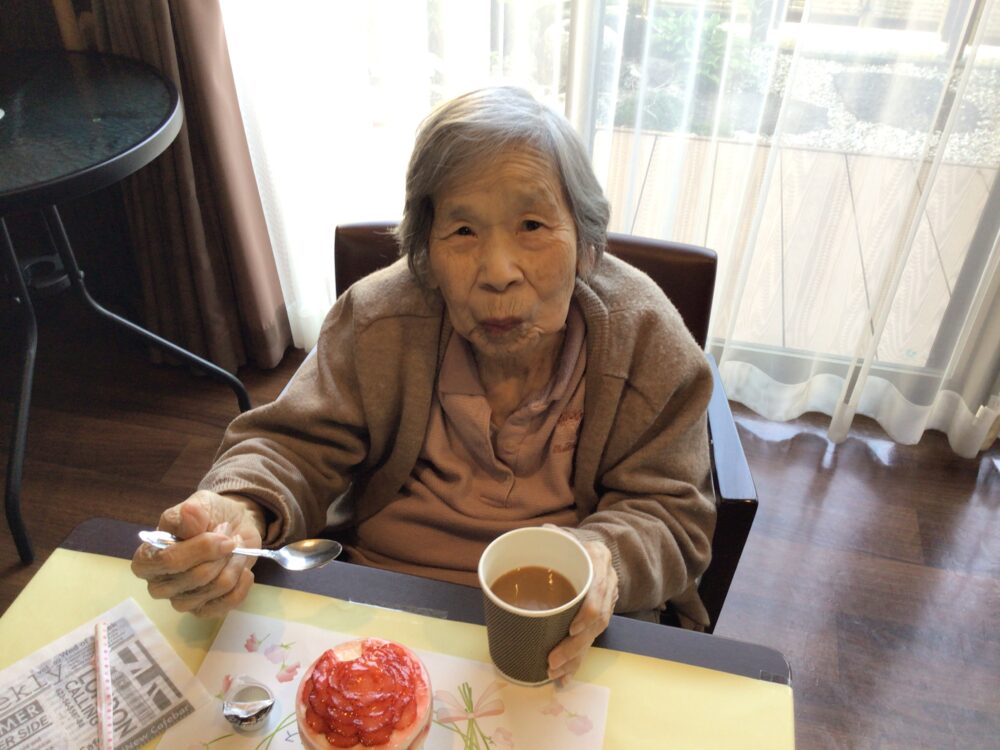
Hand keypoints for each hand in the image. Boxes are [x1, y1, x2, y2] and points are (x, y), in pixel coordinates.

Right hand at [131, 490, 265, 617]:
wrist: (232, 528)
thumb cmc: (206, 518)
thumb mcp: (197, 505)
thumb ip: (188, 512)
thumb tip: (188, 513)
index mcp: (147, 560)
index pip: (167, 561)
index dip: (199, 547)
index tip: (221, 531)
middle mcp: (160, 585)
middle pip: (197, 576)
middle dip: (221, 552)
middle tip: (228, 536)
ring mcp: (183, 601)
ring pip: (216, 587)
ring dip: (234, 563)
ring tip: (235, 547)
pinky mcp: (206, 609)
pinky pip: (229, 602)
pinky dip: (242, 582)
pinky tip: (243, 568)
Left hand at [547, 538, 617, 683]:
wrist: (594, 547)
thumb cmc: (573, 541)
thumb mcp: (565, 533)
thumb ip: (553, 534)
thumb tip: (543, 532)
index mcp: (598, 560)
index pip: (598, 591)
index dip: (588, 612)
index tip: (572, 628)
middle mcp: (606, 584)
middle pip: (596, 621)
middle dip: (575, 645)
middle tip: (552, 660)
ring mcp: (605, 602)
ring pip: (594, 635)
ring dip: (575, 657)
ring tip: (555, 673)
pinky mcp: (598, 618)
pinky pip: (590, 641)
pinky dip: (577, 661)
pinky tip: (564, 678)